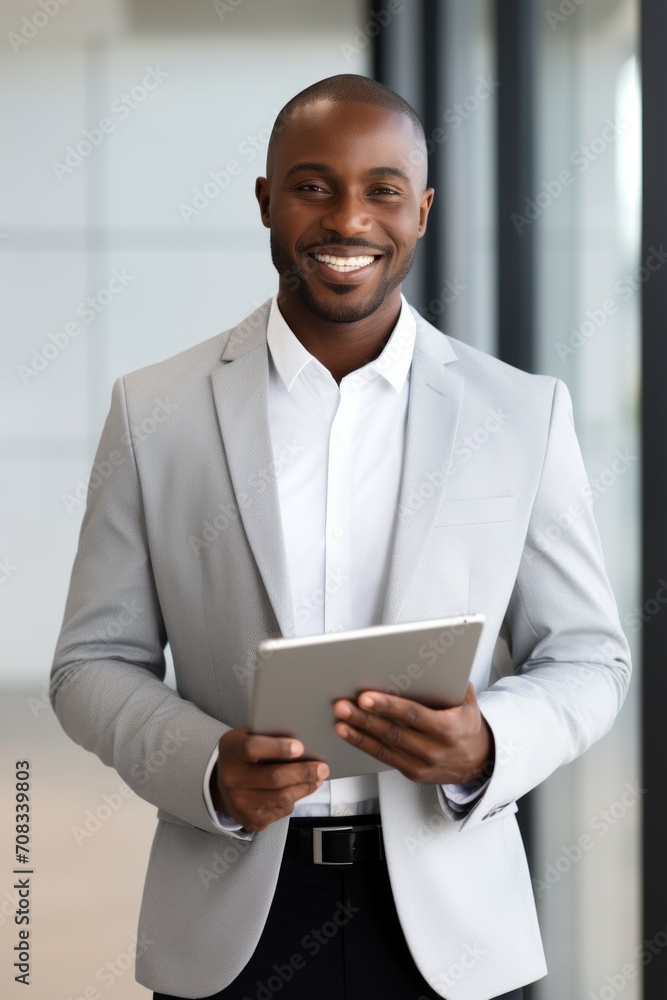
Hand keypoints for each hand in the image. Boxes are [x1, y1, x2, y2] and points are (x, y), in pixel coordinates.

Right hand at [212, 727, 329, 832]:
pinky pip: (280, 811)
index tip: (300, 747)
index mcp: (230, 750)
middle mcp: (230, 778)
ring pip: (281, 797)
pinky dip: (296, 799)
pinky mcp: (249, 819)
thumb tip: (303, 737)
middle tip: (322, 768)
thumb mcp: (248, 737)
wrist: (224, 785)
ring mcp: (239, 802)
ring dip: (305, 787)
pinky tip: (303, 788)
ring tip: (318, 777)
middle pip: (273, 777)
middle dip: (303, 772)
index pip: (253, 748)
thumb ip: (269, 736)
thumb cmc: (245, 755)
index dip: (278, 748)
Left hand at [332, 682, 493, 784]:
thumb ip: (453, 682)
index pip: (412, 715)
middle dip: (364, 718)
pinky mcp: (412, 773)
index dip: (387, 707)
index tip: (366, 697)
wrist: (477, 762)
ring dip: (358, 733)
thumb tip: (433, 659)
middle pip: (392, 732)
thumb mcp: (468, 702)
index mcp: (447, 728)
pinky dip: (364, 745)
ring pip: (384, 747)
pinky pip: (384, 758)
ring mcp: (422, 764)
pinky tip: (350, 734)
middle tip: (343, 706)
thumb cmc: (467, 726)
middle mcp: (434, 749)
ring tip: (340, 719)